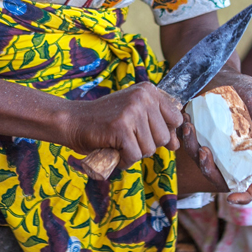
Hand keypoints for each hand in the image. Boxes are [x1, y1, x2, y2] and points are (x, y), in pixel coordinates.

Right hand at [64, 82, 182, 169]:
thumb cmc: (106, 120)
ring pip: (150, 149)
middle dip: (147, 145)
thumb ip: (157, 126)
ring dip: (134, 153)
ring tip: (119, 142)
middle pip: (163, 137)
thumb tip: (176, 145)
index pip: (176, 118)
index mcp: (149, 91)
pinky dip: (124, 160)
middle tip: (128, 138)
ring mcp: (132, 111)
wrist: (74, 121)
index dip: (164, 132)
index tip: (147, 133)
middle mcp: (143, 97)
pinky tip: (114, 151)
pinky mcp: (121, 127)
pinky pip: (134, 156)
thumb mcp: (136, 115)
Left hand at [185, 71, 251, 204]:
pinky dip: (186, 138)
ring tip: (190, 129)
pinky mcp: (199, 137)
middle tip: (204, 151)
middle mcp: (232, 155)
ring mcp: (215, 148)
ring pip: (203, 163)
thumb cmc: (246, 92)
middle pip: (221, 177)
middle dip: (209, 170)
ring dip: (194, 151)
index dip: (246, 196)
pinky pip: (190, 146)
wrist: (222, 74)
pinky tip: (186, 122)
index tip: (232, 198)